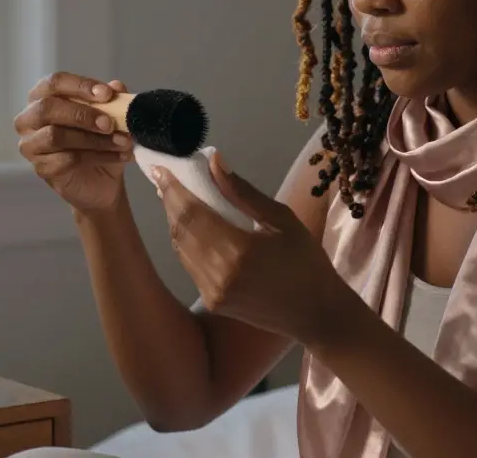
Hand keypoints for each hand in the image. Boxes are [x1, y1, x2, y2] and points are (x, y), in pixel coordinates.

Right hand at [14, 72, 134, 212]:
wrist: (103, 180)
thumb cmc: (98, 140)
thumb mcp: (111, 117)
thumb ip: (112, 99)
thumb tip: (117, 86)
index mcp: (43, 97)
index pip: (54, 82)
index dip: (80, 85)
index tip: (107, 94)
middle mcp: (29, 118)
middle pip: (47, 107)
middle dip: (82, 114)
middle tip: (110, 123)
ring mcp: (31, 145)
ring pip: (56, 136)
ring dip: (93, 139)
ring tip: (122, 141)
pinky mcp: (41, 168)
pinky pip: (66, 159)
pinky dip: (98, 156)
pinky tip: (118, 156)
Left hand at [151, 152, 348, 344]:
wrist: (316, 314)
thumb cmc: (306, 262)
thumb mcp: (282, 220)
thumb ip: (243, 193)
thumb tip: (215, 162)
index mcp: (238, 249)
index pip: (192, 212)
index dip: (173, 189)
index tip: (161, 169)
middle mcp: (218, 273)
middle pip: (181, 229)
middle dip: (169, 201)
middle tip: (164, 178)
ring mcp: (212, 291)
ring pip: (180, 248)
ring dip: (175, 221)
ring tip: (174, 198)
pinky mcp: (213, 302)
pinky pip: (190, 265)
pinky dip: (186, 242)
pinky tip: (191, 227)